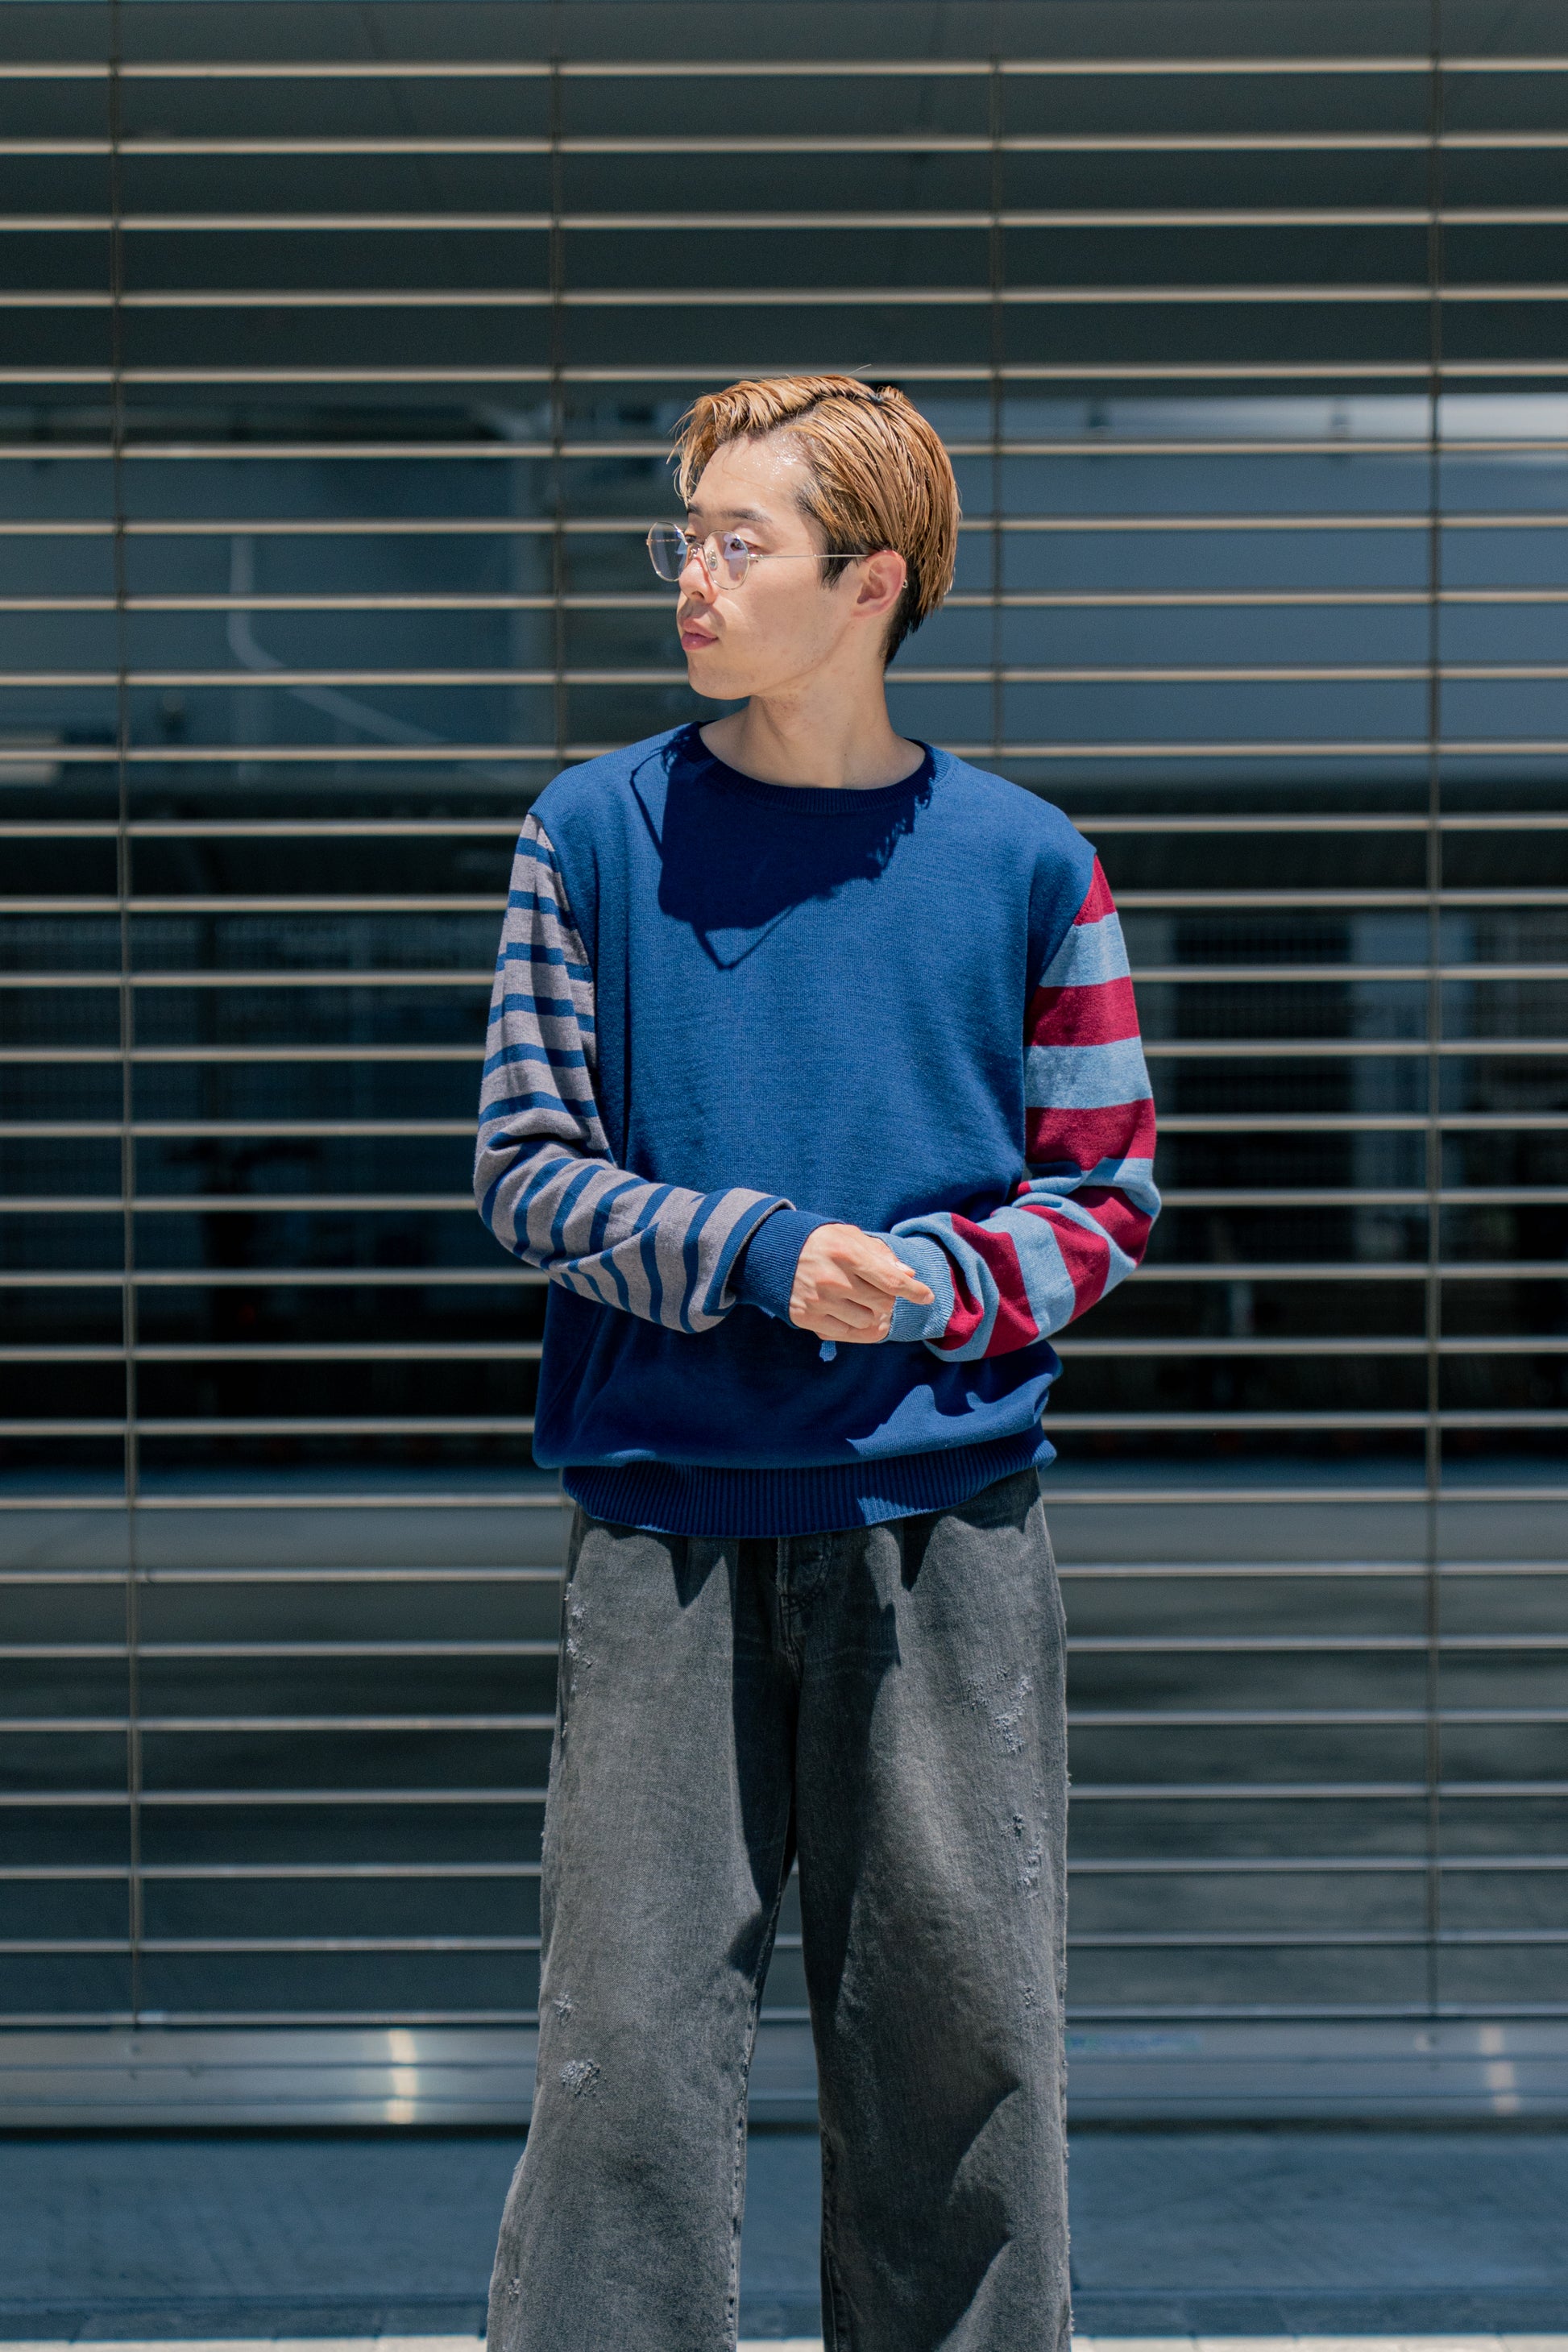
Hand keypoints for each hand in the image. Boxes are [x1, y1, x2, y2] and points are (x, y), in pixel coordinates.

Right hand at [788, 1224, 935, 1345]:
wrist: (769, 1251)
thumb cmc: (818, 1241)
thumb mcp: (849, 1236)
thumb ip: (880, 1254)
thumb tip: (908, 1274)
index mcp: (846, 1253)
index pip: (890, 1279)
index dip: (913, 1291)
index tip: (928, 1297)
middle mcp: (832, 1279)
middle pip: (882, 1302)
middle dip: (888, 1298)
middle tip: (879, 1289)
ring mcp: (818, 1300)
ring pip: (866, 1321)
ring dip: (871, 1313)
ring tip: (859, 1299)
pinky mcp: (805, 1317)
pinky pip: (844, 1332)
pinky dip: (853, 1325)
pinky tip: (847, 1311)